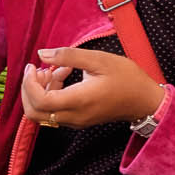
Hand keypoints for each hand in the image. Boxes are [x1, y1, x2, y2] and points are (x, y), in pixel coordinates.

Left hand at [20, 47, 163, 129]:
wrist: (145, 101)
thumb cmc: (126, 78)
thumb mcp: (99, 60)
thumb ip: (68, 56)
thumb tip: (42, 53)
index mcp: (79, 101)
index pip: (40, 101)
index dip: (29, 84)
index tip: (33, 65)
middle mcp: (74, 116)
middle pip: (34, 113)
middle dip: (30, 90)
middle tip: (38, 69)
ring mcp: (76, 121)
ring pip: (43, 113)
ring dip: (41, 91)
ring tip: (57, 69)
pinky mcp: (78, 120)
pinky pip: (54, 112)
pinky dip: (51, 95)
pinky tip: (64, 76)